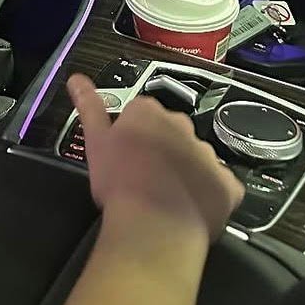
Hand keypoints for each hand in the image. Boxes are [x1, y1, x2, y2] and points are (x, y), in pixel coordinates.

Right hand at [67, 74, 243, 245]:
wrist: (154, 226)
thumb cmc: (120, 182)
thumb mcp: (95, 142)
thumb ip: (89, 106)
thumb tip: (76, 78)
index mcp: (149, 112)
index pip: (142, 113)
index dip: (133, 134)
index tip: (126, 154)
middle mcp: (182, 126)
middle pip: (172, 131)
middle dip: (162, 148)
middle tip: (144, 174)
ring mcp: (208, 155)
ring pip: (196, 157)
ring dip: (185, 169)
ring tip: (166, 195)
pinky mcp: (227, 185)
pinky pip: (221, 185)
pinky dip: (210, 193)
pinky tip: (192, 207)